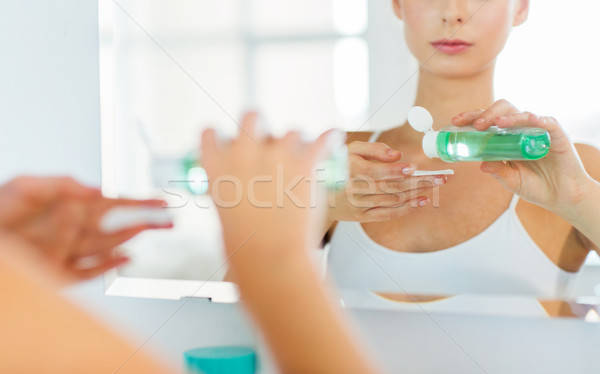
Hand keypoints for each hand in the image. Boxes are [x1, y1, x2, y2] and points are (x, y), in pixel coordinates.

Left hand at [0, 176, 170, 281]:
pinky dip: (108, 266)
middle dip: (146, 221)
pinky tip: (124, 258)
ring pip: (108, 246)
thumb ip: (60, 184)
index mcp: (68, 205)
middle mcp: (71, 229)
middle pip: (118, 225)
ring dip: (131, 238)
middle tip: (168, 219)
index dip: (137, 202)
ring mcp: (66, 252)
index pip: (112, 204)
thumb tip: (94, 190)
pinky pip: (89, 271)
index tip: (157, 201)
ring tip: (151, 230)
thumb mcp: (24, 186)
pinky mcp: (57, 273)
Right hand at [201, 113, 333, 258]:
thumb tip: (247, 187)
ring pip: (291, 131)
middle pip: (251, 116)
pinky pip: (323, 139)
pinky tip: (332, 136)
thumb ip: (234, 190)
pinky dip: (329, 137)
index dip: (221, 137)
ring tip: (302, 160)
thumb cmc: (246, 246)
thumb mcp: (225, 213)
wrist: (271, 258)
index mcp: (216, 165)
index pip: (211, 133)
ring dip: (296, 142)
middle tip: (268, 144)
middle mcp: (243, 152)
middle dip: (260, 126)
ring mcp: (275, 155)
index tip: (229, 144)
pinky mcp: (305, 163)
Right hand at [329, 141, 446, 221]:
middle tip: (440, 177)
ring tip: (434, 187)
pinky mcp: (361, 217)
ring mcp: (358, 205)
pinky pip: (386, 214)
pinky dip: (405, 209)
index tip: (414, 167)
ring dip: (416, 195)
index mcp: (350, 170)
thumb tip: (397, 155)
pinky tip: (421, 201)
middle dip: (418, 182)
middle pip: (391, 187)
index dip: (396, 171)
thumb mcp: (349, 149)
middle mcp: (354, 190)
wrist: (314, 194)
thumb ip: (373, 148)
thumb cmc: (336, 165)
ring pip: (392, 201)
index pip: (377, 172)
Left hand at [452, 99, 590, 215]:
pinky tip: (529, 120)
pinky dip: (536, 120)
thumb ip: (498, 171)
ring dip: (507, 116)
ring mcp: (538, 130)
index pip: (487, 121)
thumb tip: (481, 164)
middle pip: (502, 110)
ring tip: (496, 123)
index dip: (471, 118)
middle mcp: (520, 130)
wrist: (561, 196)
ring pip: (521, 113)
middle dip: (486, 114)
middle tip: (476, 125)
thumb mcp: (511, 180)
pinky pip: (547, 122)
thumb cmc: (535, 186)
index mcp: (506, 138)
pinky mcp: (556, 135)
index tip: (455, 122)